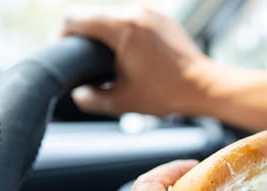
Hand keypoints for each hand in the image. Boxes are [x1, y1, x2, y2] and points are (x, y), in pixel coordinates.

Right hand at [63, 8, 211, 115]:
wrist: (204, 87)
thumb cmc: (167, 93)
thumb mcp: (123, 101)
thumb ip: (93, 99)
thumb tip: (78, 95)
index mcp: (121, 28)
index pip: (74, 19)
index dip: (62, 36)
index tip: (65, 53)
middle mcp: (136, 12)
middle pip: (95, 17)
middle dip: (86, 37)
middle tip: (87, 62)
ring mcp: (152, 13)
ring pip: (116, 17)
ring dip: (108, 34)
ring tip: (111, 60)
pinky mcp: (163, 19)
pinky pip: (135, 20)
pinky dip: (128, 34)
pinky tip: (132, 54)